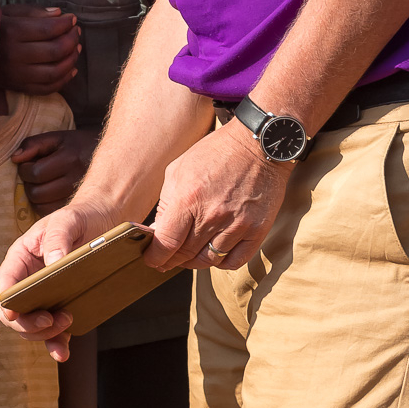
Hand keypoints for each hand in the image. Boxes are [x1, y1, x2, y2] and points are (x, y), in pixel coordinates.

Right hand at [0, 5, 80, 94]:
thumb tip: (60, 14)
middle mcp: (14, 55)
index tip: (73, 19)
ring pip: (54, 72)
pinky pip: (46, 88)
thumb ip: (34, 12)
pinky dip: (64, 80)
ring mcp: (16, 74)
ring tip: (77, 48)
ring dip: (71, 60)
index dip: (65, 24)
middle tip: (77, 32)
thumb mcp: (10, 12)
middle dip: (72, 40)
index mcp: (11, 32)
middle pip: (54, 51)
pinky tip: (72, 69)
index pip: (47, 29)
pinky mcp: (18, 87)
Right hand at [0, 197, 119, 361]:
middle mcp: (27, 281)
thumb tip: (53, 264)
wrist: (101, 222)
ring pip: (32, 327)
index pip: (5, 286)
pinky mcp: (60, 306)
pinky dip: (56, 343)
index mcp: (20, 259)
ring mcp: (43, 297)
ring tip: (66, 325)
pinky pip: (53, 331)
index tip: (16, 314)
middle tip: (52, 320)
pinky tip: (64, 352)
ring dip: (45, 334)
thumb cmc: (78, 218)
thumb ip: (58, 239)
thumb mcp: (67, 221)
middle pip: (15, 314)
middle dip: (30, 323)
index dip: (7, 303)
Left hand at [12, 129, 98, 213]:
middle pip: (36, 193)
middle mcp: (75, 179)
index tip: (27, 164)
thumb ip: (34, 143)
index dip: (24, 169)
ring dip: (35, 196)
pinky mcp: (78, 207)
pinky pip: (51, 214)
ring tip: (41, 184)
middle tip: (33, 175)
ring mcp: (78, 196)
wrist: (111, 158)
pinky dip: (44, 206)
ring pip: (41, 206)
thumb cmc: (79, 146)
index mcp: (70, 158)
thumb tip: (14, 158)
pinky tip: (49, 195)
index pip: (35, 172)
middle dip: (28, 184)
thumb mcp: (58, 137)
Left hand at [145, 121, 290, 271]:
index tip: (151, 259)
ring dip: (194, 261)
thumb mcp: (179, 168)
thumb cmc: (215, 153)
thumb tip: (157, 231)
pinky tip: (214, 251)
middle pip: (185, 255)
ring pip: (208, 261)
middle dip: (171, 261)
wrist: (257, 145)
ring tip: (189, 253)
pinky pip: (234, 261)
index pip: (166, 242)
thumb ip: (166, 202)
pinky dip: (221, 261)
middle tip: (166, 259)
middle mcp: (212, 215)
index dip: (155, 257)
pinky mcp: (257, 230)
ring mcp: (236, 224)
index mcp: (188, 197)